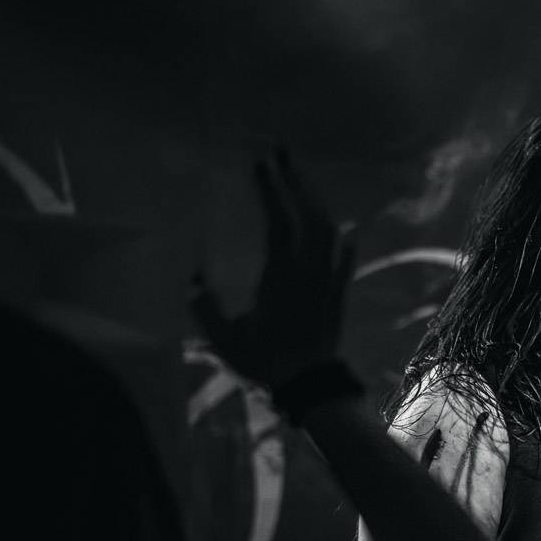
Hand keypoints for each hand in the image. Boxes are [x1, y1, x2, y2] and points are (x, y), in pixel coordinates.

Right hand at [191, 149, 356, 387]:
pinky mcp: (339, 296)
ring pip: (328, 233)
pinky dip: (345, 243)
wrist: (313, 388)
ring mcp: (328, 282)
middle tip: (281, 152)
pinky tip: (349, 230)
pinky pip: (346, 262)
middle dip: (295, 181)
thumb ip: (206, 307)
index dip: (271, 191)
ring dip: (316, 203)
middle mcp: (309, 272)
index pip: (279, 222)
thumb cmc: (267, 363)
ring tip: (302, 180)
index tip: (261, 164)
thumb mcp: (226, 339)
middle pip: (308, 216)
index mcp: (281, 275)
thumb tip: (192, 277)